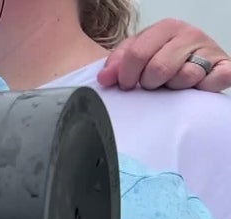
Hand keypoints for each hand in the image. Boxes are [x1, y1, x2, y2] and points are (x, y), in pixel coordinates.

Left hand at [98, 18, 230, 91]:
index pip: (136, 54)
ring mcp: (209, 49)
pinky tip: (198, 87)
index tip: (125, 85)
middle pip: (158, 68)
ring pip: (184, 77)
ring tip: (174, 84)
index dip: (125, 76)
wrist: (199, 66)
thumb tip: (104, 79)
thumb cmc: (163, 61)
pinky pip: (216, 80)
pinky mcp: (226, 67)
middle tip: (152, 85)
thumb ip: (118, 64)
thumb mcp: (138, 57)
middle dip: (150, 83)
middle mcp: (189, 34)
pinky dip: (204, 87)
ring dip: (175, 88)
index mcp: (166, 27)